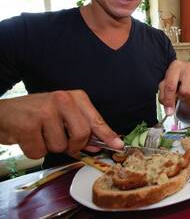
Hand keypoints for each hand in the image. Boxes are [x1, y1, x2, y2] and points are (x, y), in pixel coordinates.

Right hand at [0, 90, 122, 158]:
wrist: (4, 113)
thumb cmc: (36, 114)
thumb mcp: (63, 115)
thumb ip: (82, 128)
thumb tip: (99, 145)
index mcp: (75, 97)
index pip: (96, 120)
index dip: (107, 135)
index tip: (118, 145)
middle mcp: (62, 100)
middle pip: (82, 134)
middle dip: (73, 145)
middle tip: (62, 141)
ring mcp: (45, 111)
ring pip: (60, 146)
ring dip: (50, 147)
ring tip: (40, 134)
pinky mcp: (28, 125)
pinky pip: (40, 152)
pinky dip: (34, 150)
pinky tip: (28, 137)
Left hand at [158, 60, 189, 115]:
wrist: (186, 77)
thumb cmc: (174, 81)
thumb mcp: (164, 88)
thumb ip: (164, 98)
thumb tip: (169, 111)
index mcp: (175, 65)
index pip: (171, 85)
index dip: (169, 100)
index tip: (169, 111)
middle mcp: (188, 66)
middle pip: (185, 91)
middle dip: (181, 97)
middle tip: (178, 96)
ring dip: (188, 97)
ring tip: (185, 92)